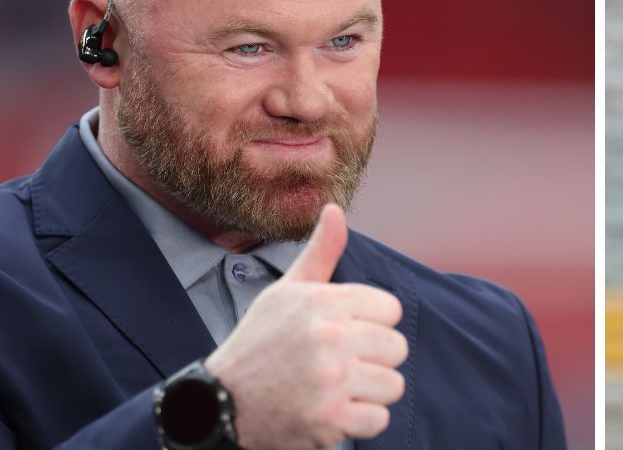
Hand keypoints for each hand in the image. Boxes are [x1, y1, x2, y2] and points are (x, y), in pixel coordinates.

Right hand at [205, 203, 408, 448]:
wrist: (218, 403)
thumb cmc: (259, 344)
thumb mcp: (286, 292)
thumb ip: (320, 253)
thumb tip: (335, 210)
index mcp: (324, 302)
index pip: (391, 309)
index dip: (371, 324)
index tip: (346, 334)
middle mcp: (330, 337)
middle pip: (396, 348)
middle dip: (374, 359)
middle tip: (341, 365)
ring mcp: (331, 380)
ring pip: (392, 385)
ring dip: (369, 392)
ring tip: (337, 388)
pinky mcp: (330, 419)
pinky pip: (378, 420)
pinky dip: (360, 421)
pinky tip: (333, 411)